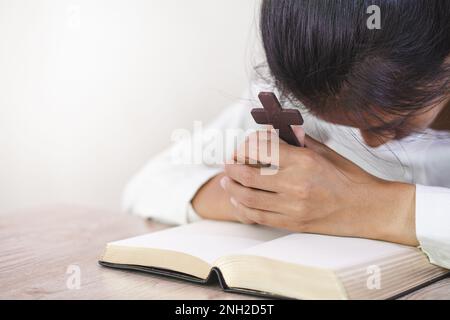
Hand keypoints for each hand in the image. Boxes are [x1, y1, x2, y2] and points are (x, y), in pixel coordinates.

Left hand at [221, 128, 417, 245]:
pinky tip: (237, 200)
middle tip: (228, 164)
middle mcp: (295, 184)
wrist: (367, 209)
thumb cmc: (348, 177)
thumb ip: (296, 140)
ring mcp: (292, 207)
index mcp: (303, 161)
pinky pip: (257, 216)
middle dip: (232, 167)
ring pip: (247, 197)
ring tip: (226, 180)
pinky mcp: (291, 223)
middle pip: (247, 175)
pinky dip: (241, 207)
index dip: (244, 147)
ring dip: (231, 187)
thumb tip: (271, 130)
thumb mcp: (324, 151)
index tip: (241, 147)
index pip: (259, 149)